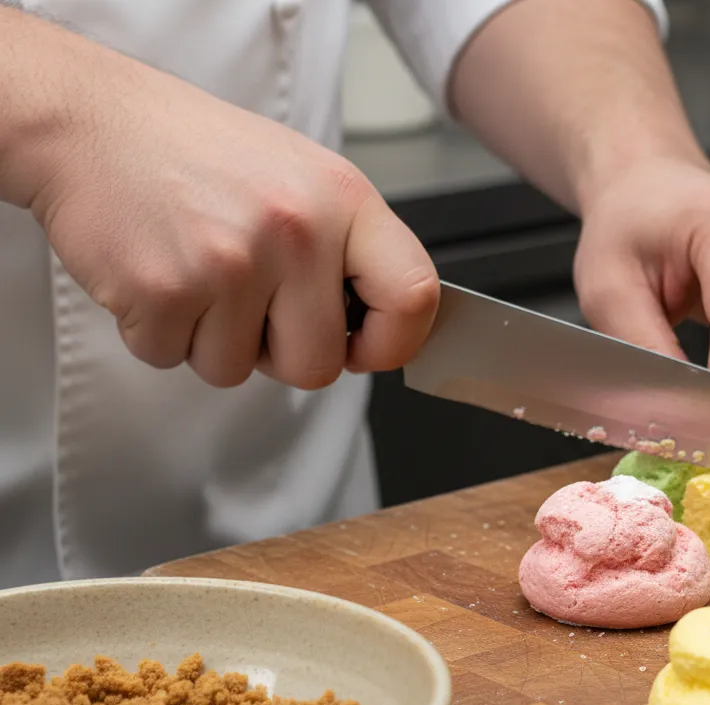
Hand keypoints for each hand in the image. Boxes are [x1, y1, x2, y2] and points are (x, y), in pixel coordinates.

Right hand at [21, 25, 437, 388]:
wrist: (92, 122)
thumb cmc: (202, 157)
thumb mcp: (304, 181)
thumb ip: (349, 254)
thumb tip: (381, 332)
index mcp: (343, 201)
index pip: (413, 297)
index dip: (393, 343)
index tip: (365, 346)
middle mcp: (295, 232)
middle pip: (318, 367)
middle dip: (280, 352)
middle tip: (249, 300)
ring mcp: (230, 264)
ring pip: (237, 371)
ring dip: (213, 339)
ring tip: (197, 271)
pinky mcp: (164, 292)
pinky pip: (175, 360)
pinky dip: (162, 333)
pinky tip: (160, 274)